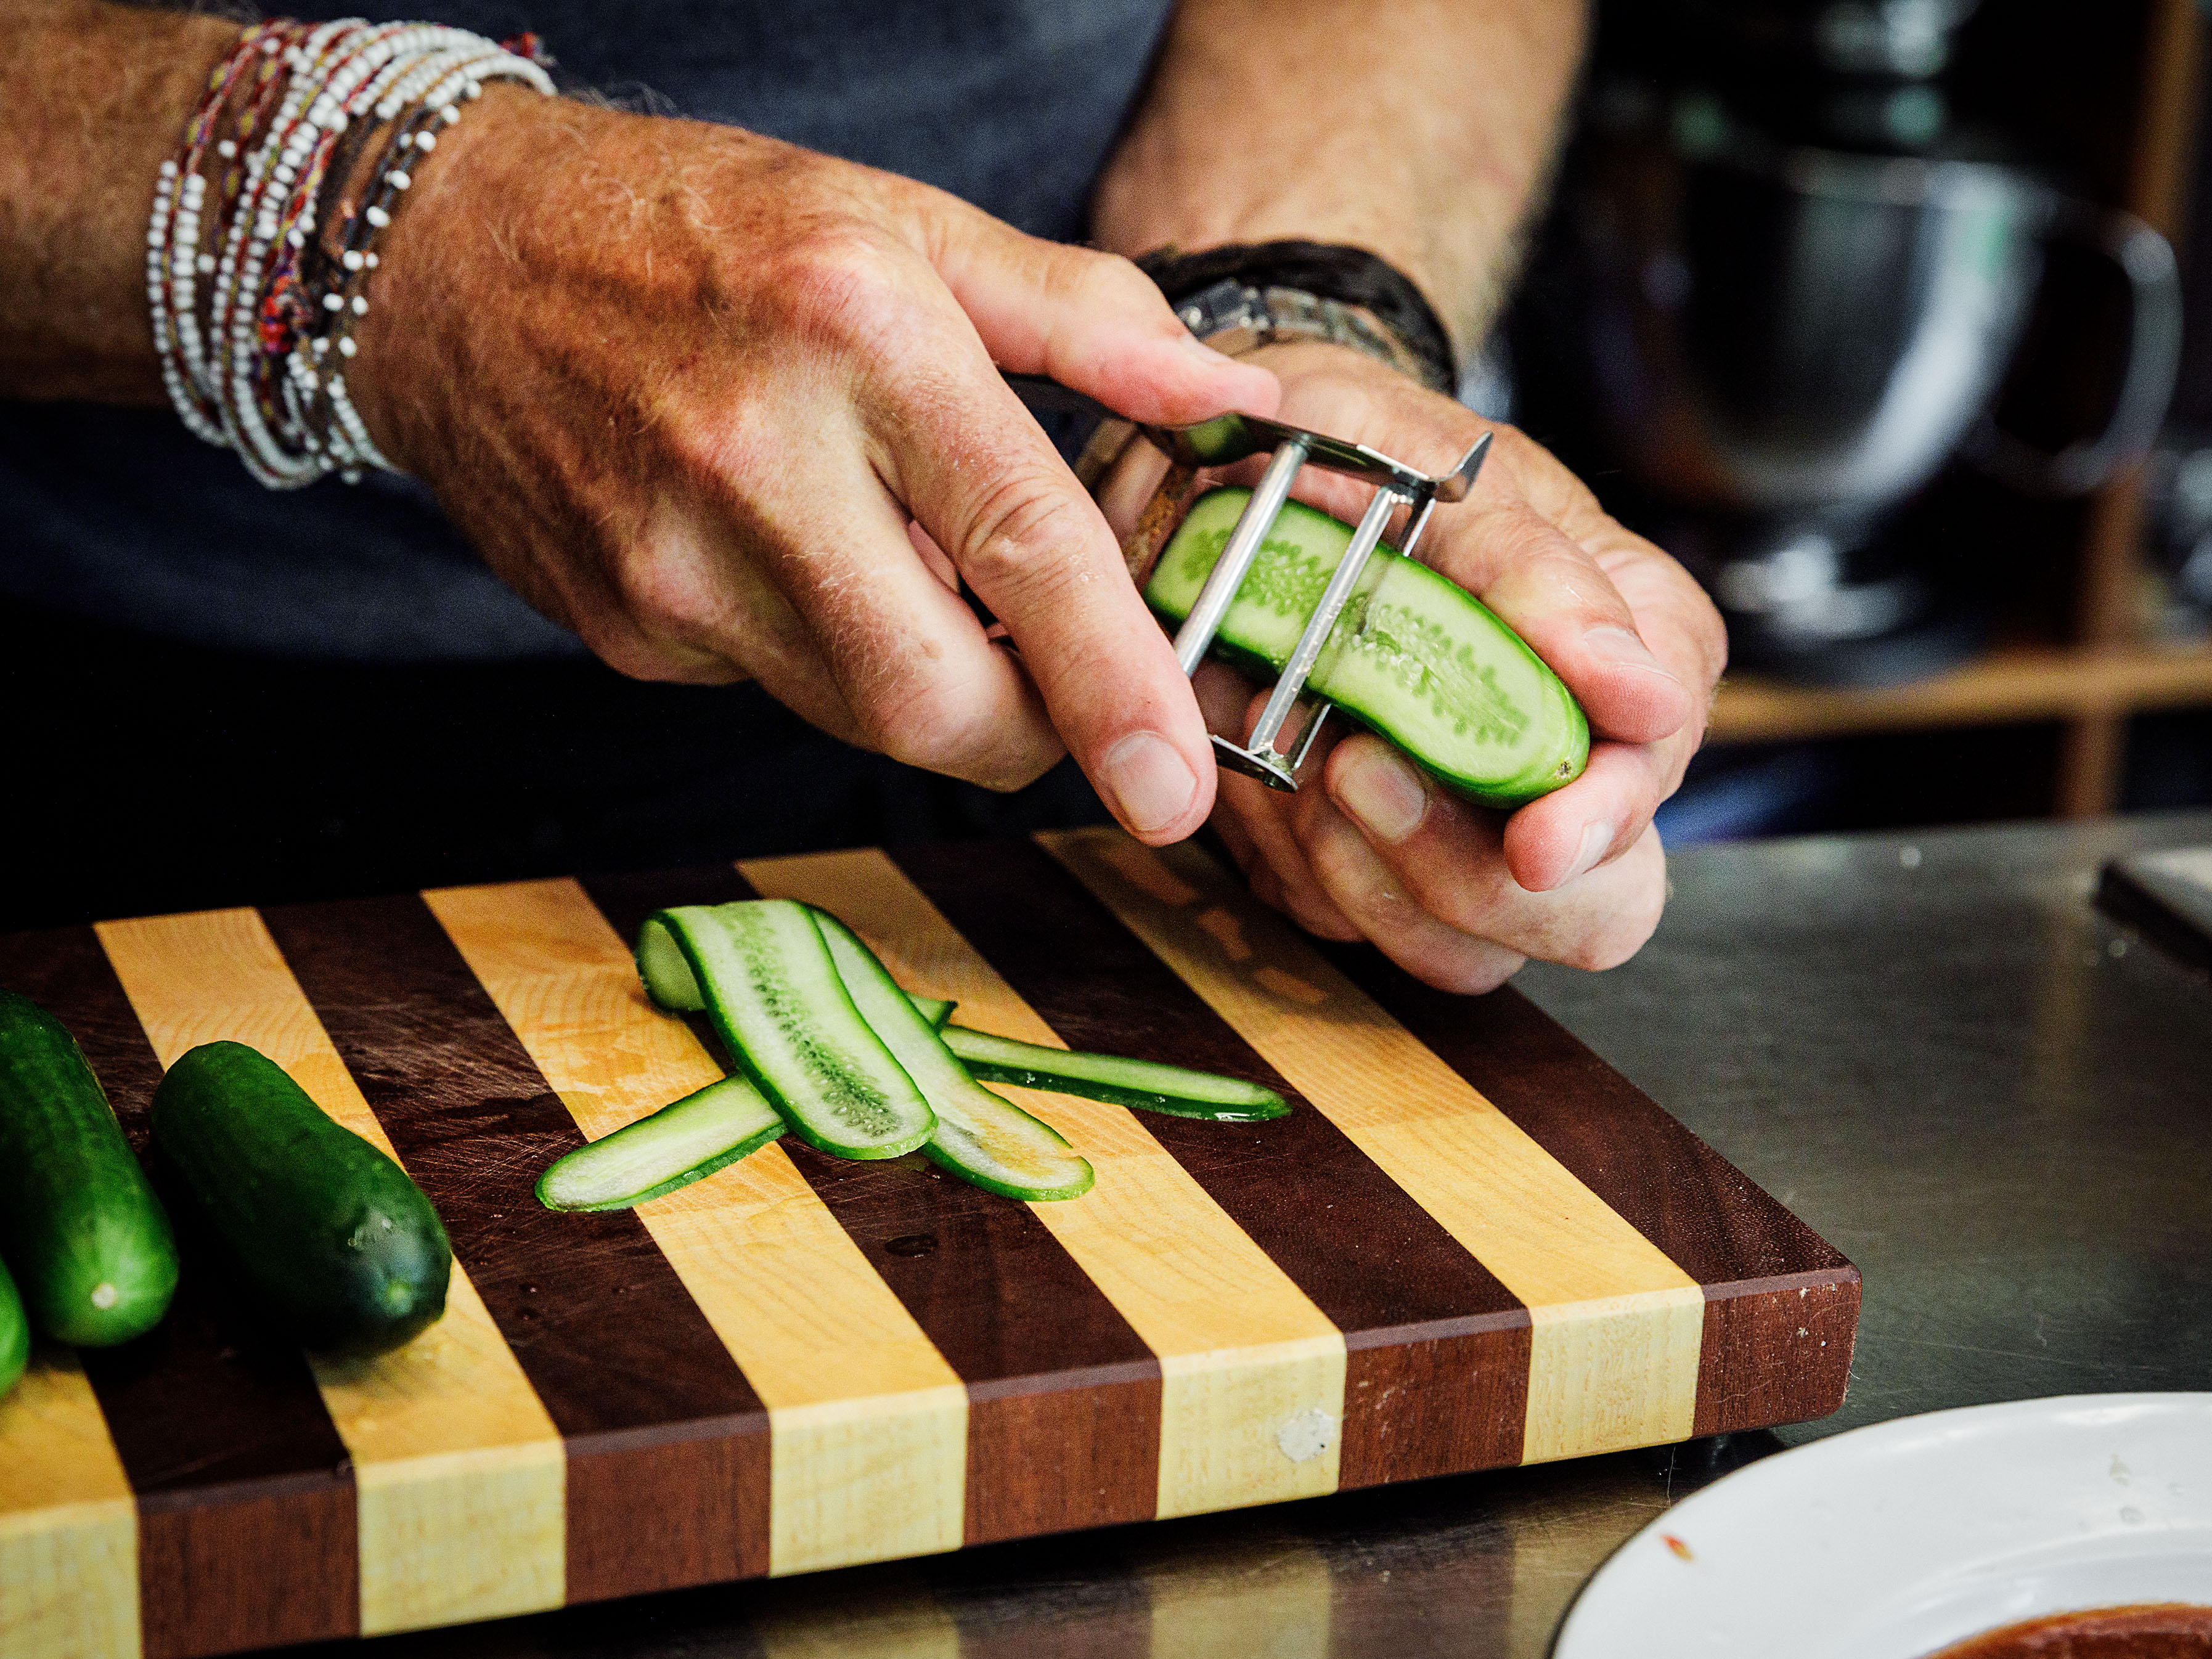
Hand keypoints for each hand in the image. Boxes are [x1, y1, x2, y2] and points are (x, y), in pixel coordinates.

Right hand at [352, 92, 1277, 840]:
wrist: (450, 258)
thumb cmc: (699, 228)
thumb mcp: (905, 221)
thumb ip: (1084, 314)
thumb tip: (1226, 396)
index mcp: (861, 338)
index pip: (1024, 548)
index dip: (1113, 685)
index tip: (1174, 785)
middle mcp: (756, 465)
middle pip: (937, 701)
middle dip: (1029, 723)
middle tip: (1053, 662)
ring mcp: (672, 568)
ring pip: (863, 718)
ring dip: (931, 678)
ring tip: (902, 556)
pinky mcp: (626, 632)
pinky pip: (779, 690)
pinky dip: (829, 651)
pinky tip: (795, 556)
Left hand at [1097, 341, 1726, 990]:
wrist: (1245, 474)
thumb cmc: (1368, 452)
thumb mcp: (1441, 462)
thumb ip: (1537, 572)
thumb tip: (1632, 689)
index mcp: (1633, 656)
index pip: (1655, 766)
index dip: (1604, 817)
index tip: (1535, 840)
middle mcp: (1572, 766)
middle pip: (1591, 913)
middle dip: (1468, 872)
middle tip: (1354, 769)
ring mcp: (1476, 836)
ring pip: (1464, 948)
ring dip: (1359, 870)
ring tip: (1283, 753)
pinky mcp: (1374, 873)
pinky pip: (1347, 923)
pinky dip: (1291, 861)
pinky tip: (1259, 772)